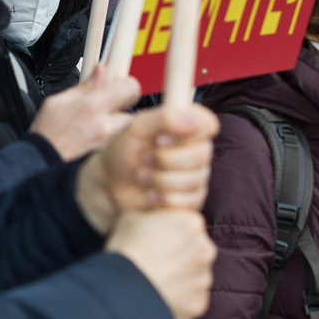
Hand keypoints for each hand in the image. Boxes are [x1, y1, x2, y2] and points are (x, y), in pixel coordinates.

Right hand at [31, 69, 140, 161]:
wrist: (40, 164)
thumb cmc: (46, 135)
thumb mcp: (57, 102)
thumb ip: (85, 86)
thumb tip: (101, 70)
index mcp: (92, 107)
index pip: (130, 87)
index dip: (126, 85)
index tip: (118, 87)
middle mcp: (105, 126)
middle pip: (134, 109)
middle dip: (122, 108)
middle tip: (106, 109)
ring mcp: (110, 144)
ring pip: (128, 128)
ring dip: (118, 124)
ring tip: (99, 127)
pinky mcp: (110, 157)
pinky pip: (120, 142)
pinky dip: (113, 139)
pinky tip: (95, 140)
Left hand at [75, 101, 218, 235]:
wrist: (110, 184)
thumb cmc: (123, 151)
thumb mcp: (136, 128)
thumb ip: (163, 117)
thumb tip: (193, 119)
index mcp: (187, 127)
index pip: (209, 123)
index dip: (190, 131)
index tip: (161, 137)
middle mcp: (196, 150)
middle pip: (202, 154)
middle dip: (166, 159)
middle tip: (145, 158)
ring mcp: (196, 176)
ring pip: (193, 179)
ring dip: (159, 179)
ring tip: (141, 175)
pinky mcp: (191, 200)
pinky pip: (187, 201)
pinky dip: (161, 198)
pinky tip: (148, 193)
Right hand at [106, 208, 214, 318]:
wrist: (122, 291)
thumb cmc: (125, 250)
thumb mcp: (131, 217)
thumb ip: (152, 215)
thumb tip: (152, 221)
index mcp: (192, 222)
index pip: (187, 224)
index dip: (169, 232)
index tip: (155, 241)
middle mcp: (205, 249)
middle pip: (195, 250)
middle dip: (179, 255)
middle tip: (155, 262)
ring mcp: (204, 278)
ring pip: (194, 276)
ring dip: (180, 278)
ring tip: (154, 282)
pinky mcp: (199, 303)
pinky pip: (191, 299)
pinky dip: (178, 299)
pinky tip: (158, 297)